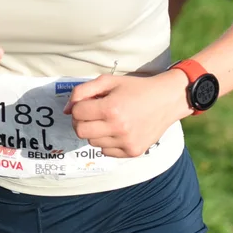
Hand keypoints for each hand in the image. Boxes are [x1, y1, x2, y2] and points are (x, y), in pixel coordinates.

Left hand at [65, 72, 186, 157]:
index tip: (89, 103)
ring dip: (95, 132)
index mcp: (111, 108)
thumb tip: (66, 110)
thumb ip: (82, 91)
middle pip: (80, 131)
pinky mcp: (132, 152)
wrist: (167, 100)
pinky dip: (107, 142)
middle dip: (81, 121)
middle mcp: (118, 128)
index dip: (79, 107)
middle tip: (93, 114)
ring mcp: (126, 142)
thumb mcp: (109, 81)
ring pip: (92, 143)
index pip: (76, 113)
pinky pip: (106, 151)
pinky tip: (119, 130)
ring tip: (110, 120)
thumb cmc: (136, 88)